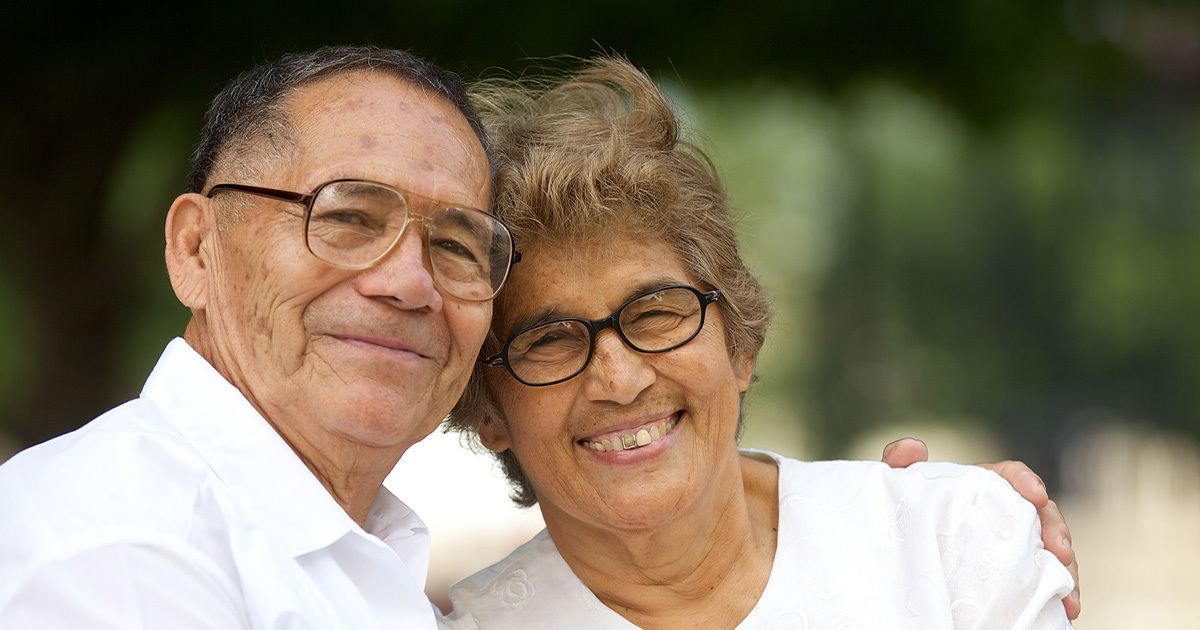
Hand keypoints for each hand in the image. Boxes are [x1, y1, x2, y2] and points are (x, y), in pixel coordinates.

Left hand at [881, 438, 1080, 620]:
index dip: (1026, 481)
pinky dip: (1062, 594)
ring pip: (1053, 551)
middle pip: (1043, 515)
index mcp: (982, 487)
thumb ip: (899, 464)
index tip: (1035, 494)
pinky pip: (1047, 582)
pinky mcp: (1018, 576)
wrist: (901, 561)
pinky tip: (1066, 610)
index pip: (1011, 476)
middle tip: (1060, 551)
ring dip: (1067, 569)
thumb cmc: (906, 515)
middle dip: (1058, 530)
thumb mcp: (899, 489)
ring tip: (1069, 592)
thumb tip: (911, 448)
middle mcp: (1005, 515)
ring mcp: (1015, 546)